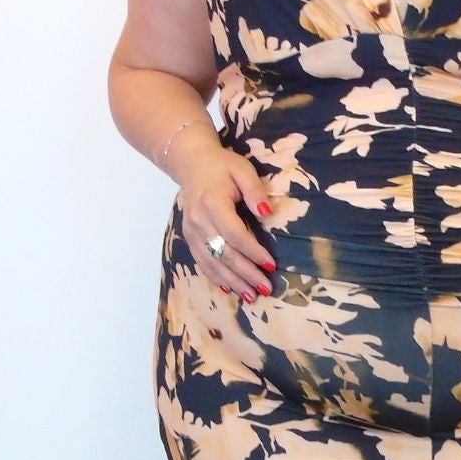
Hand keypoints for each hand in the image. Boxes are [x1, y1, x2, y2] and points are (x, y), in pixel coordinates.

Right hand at [169, 121, 274, 301]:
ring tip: (251, 295)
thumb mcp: (243, 170)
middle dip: (246, 274)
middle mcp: (199, 221)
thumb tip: (267, 213)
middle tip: (266, 288)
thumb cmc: (222, 166)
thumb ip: (255, 191)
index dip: (253, 252)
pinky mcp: (189, 237)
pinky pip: (202, 262)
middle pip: (224, 254)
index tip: (271, 265)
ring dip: (233, 281)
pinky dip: (216, 277)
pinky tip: (229, 288)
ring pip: (212, 262)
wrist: (191, 164)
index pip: (235, 234)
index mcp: (213, 204)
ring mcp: (191, 232)